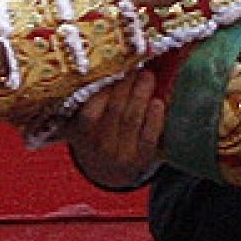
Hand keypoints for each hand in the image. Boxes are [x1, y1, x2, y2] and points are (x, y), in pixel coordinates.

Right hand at [67, 70, 164, 188]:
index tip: (115, 70)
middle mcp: (100, 146)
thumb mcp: (84, 125)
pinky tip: (157, 102)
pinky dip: (154, 119)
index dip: (103, 90)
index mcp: (82, 134)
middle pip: (114, 112)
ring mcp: (121, 154)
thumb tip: (105, 69)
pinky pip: (148, 138)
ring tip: (148, 77)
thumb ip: (87, 103)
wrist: (111, 173)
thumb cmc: (98, 137)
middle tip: (136, 67)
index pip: (89, 112)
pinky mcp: (142, 159)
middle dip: (126, 86)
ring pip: (131, 121)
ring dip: (140, 96)